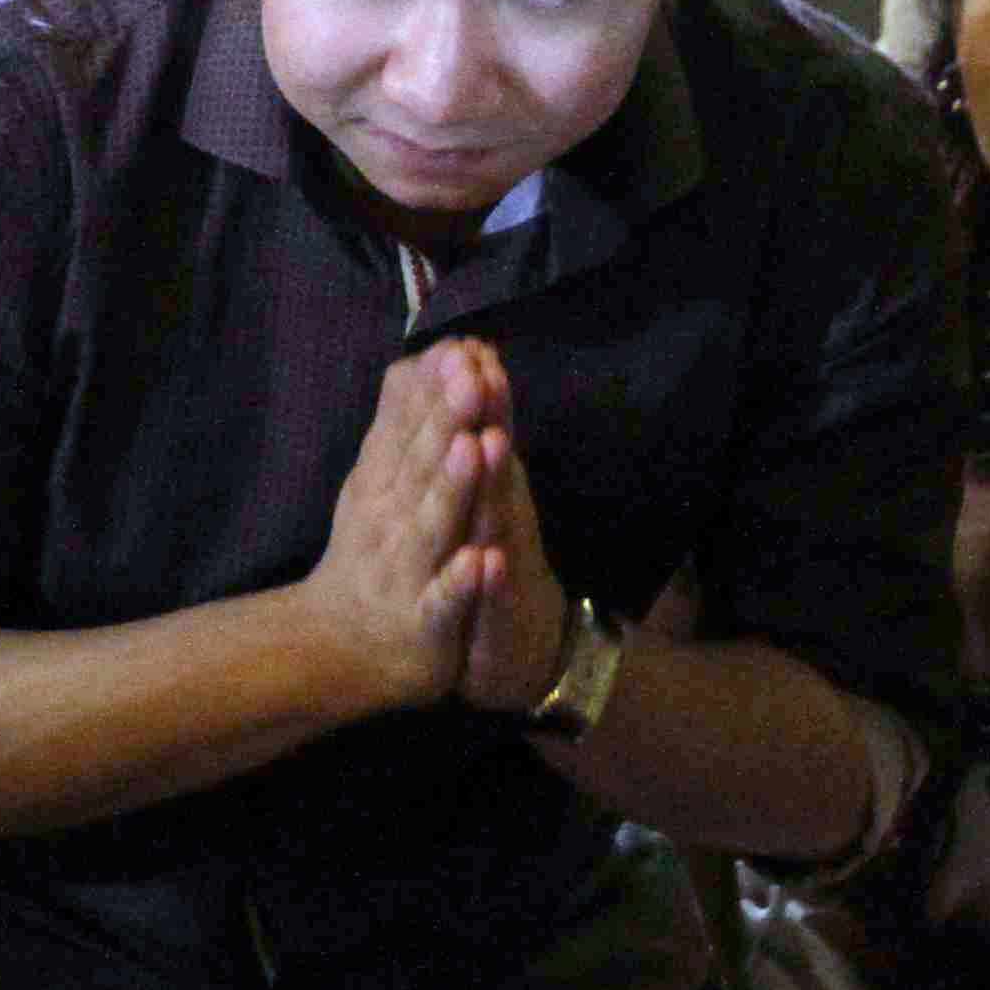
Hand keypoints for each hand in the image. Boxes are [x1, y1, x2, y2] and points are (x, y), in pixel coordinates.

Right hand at [295, 337, 492, 718]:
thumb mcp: (375, 481)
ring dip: (454, 487)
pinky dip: (461, 583)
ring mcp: (407, 571)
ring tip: (475, 447)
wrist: (335, 646)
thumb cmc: (370, 553)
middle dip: (449, 420)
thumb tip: (413, 357)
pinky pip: (444, 602)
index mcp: (384, 483)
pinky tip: (481, 563)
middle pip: (424, 464)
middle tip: (472, 376)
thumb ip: (396, 424)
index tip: (462, 345)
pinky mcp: (426, 623)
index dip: (436, 388)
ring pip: (434, 525)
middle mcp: (391, 519)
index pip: (411, 427)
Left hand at [452, 344, 573, 719]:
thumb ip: (478, 434)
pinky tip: (486, 562)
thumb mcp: (483, 494)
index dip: (476, 388)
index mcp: (491, 486)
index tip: (467, 339)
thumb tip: (469, 367)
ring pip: (499, 521)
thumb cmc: (491, 559)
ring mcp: (506, 565)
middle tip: (482, 368)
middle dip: (488, 415)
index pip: (483, 427)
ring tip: (487, 445)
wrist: (522, 651)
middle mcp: (504, 516)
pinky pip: (494, 597)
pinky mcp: (499, 615)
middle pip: (496, 461)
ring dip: (494, 484)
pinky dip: (488, 580)